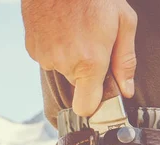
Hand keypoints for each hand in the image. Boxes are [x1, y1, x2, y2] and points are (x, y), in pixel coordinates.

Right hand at [22, 0, 136, 116]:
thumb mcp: (123, 21)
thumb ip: (125, 61)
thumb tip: (126, 89)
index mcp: (90, 62)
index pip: (86, 108)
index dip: (94, 104)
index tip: (101, 95)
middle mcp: (65, 64)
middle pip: (77, 84)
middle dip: (86, 70)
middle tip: (94, 43)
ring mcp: (45, 57)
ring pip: (62, 68)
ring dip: (70, 56)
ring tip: (76, 29)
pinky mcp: (32, 49)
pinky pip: (48, 57)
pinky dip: (55, 47)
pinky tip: (61, 27)